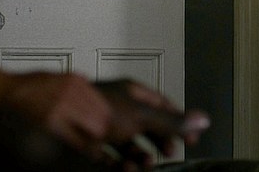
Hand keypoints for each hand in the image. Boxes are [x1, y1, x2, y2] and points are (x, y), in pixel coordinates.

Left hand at [94, 79, 209, 169]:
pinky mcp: (88, 144)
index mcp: (133, 93)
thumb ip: (171, 121)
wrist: (56, 117)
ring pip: (128, 144)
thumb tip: (202, 119)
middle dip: (159, 141)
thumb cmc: (95, 106)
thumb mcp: (142, 115)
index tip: (189, 138)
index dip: (178, 121)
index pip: (162, 106)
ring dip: (140, 156)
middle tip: (169, 153)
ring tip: (146, 165)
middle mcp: (118, 108)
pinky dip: (120, 165)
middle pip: (146, 126)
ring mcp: (102, 126)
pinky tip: (126, 169)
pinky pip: (109, 157)